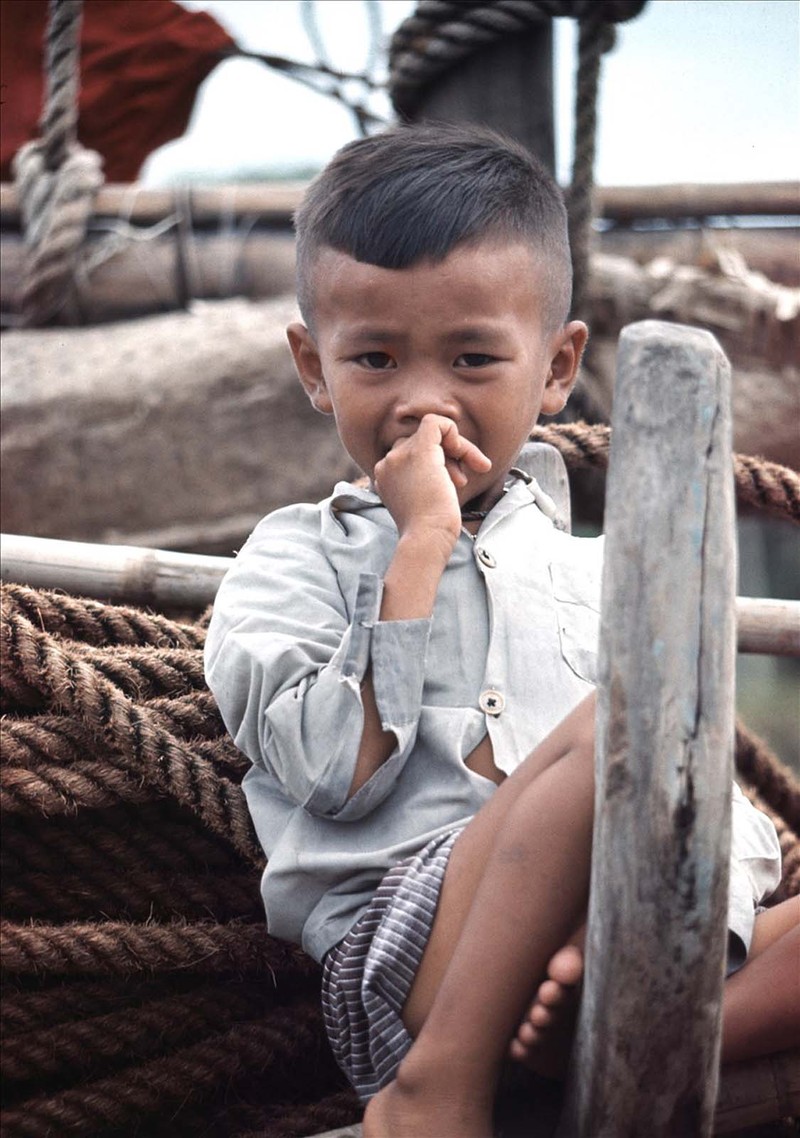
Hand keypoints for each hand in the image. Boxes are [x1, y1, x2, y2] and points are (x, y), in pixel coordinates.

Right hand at [373, 414, 491, 548]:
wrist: (428, 537)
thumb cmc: (430, 530)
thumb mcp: (423, 501)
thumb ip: (425, 479)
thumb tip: (447, 465)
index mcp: (384, 476)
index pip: (410, 454)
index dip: (436, 463)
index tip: (452, 483)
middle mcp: (386, 463)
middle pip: (420, 442)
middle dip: (447, 457)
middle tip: (461, 480)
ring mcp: (400, 455)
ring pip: (431, 434)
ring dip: (456, 451)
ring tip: (464, 479)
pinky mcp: (419, 450)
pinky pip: (436, 422)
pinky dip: (455, 433)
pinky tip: (468, 456)